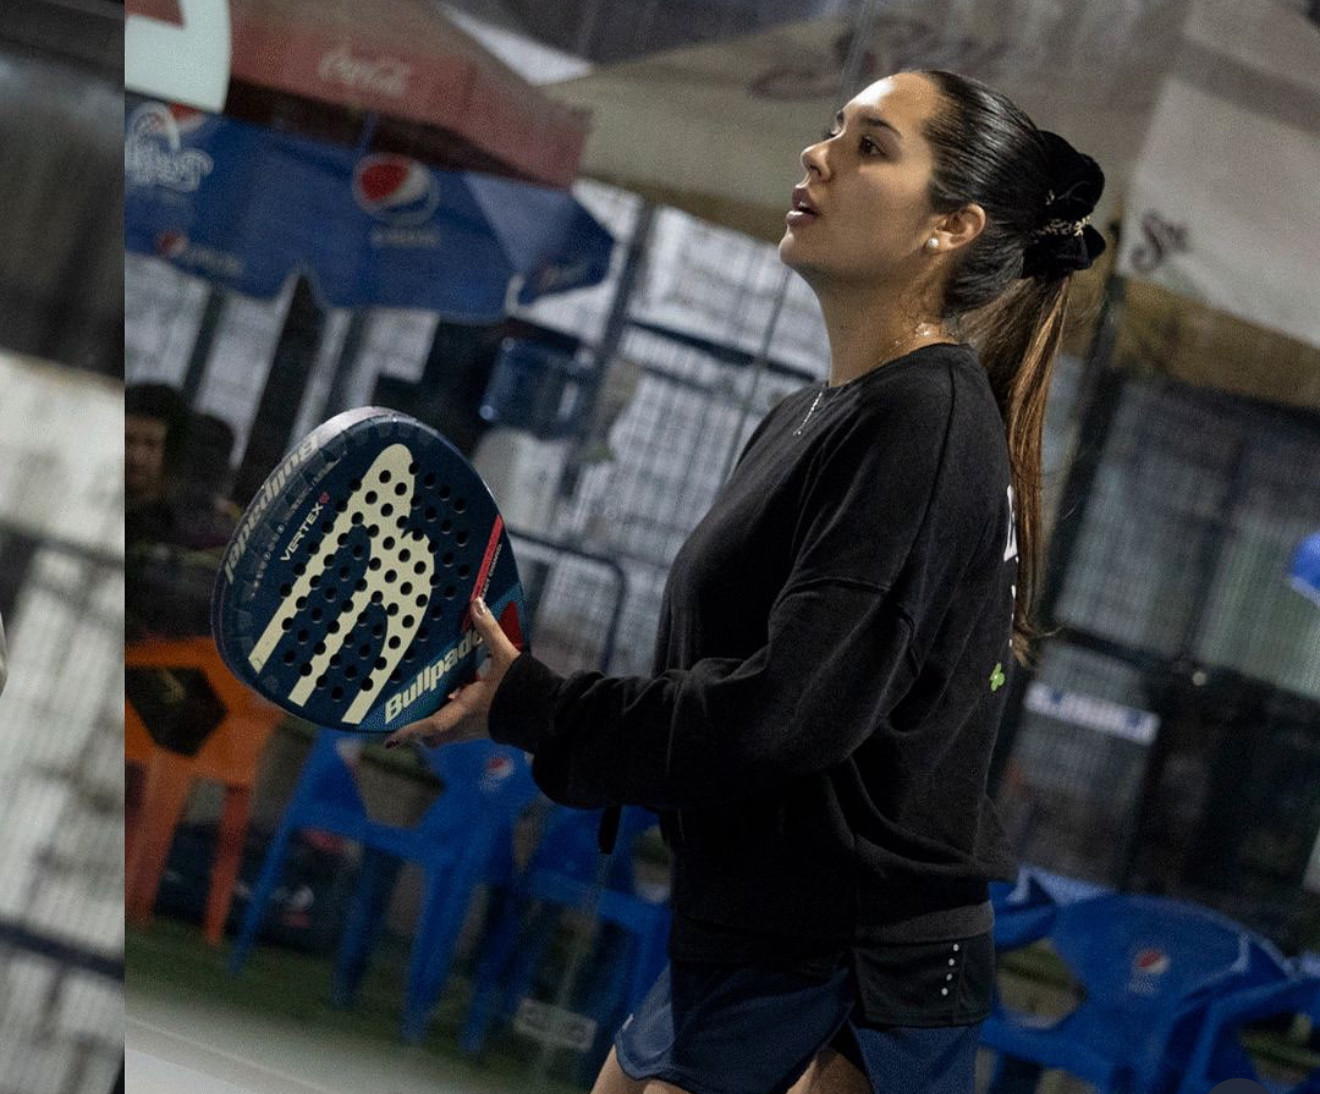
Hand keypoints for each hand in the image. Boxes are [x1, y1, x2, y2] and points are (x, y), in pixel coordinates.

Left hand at [383, 597, 520, 749]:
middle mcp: (467, 725)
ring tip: (431, 698)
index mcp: (466, 708)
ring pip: (447, 734)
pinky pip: (461, 728)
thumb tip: (476, 604)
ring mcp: (477, 731)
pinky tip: (461, 695)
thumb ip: (489, 630)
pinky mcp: (486, 729)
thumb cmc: (527, 687)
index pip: (431, 725)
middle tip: (407, 712)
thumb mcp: (507, 654)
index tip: (389, 739)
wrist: (550, 712)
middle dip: (419, 728)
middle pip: (433, 736)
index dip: (408, 732)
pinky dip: (455, 715)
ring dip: (437, 721)